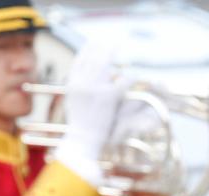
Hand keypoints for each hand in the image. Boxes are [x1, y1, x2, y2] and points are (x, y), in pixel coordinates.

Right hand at [53, 42, 125, 186]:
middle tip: (111, 41)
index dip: (88, 49)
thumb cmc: (80, 127)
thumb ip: (77, 90)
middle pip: (92, 58)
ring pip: (106, 65)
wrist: (81, 141)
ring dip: (114, 54)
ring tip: (122, 48)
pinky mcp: (108, 97)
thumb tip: (82, 81)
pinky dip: (129, 77)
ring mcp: (94, 89)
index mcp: (72, 85)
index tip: (94, 42)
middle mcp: (81, 83)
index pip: (79, 60)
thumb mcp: (73, 104)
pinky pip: (121, 82)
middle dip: (102, 47)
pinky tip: (135, 75)